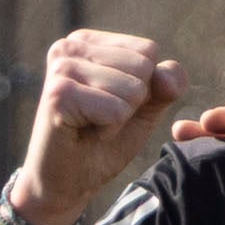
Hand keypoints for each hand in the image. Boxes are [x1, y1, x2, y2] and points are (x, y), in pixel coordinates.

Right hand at [13, 28, 188, 224]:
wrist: (66, 183)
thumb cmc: (102, 142)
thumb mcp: (143, 108)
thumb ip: (165, 85)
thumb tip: (166, 76)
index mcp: (87, 42)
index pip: (148, 51)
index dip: (143, 88)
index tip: (109, 104)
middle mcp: (69, 47)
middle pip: (142, 68)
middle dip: (131, 104)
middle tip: (98, 118)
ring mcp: (61, 68)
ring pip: (132, 90)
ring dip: (119, 118)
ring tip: (90, 125)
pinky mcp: (58, 95)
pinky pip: (115, 110)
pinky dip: (108, 130)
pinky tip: (83, 132)